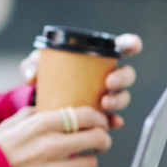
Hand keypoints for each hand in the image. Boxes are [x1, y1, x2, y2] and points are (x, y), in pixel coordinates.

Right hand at [0, 105, 112, 166]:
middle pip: (97, 139)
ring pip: (90, 163)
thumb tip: (51, 110)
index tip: (100, 122)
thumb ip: (36, 114)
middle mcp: (51, 146)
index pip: (87, 116)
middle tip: (99, 141)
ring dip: (85, 160)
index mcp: (42, 124)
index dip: (99, 119)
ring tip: (75, 159)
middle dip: (102, 139)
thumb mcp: (13, 123)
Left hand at [18, 33, 142, 127]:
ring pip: (122, 96)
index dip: (130, 44)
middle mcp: (105, 76)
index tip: (134, 46)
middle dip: (123, 78)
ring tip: (104, 103)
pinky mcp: (101, 115)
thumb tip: (32, 75)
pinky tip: (111, 123)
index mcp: (95, 57)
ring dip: (118, 100)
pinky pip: (113, 118)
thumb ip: (32, 64)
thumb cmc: (44, 76)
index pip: (119, 47)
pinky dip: (114, 120)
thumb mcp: (37, 66)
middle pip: (126, 74)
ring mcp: (105, 96)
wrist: (38, 103)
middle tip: (109, 82)